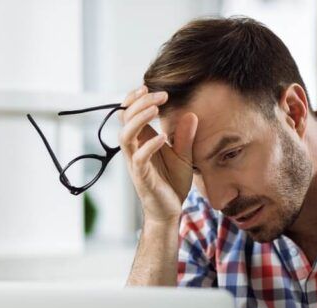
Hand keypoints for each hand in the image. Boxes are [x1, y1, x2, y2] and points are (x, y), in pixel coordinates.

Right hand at [118, 86, 197, 224]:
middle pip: (125, 118)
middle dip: (140, 103)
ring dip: (139, 119)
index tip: (150, 88)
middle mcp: (135, 149)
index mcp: (141, 141)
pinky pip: (140, 158)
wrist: (170, 210)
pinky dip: (150, 146)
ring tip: (156, 108)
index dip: (135, 98)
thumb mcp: (184, 156)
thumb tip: (191, 114)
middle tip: (161, 94)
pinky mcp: (142, 177)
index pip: (128, 113)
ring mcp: (136, 162)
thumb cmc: (172, 183)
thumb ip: (185, 136)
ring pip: (126, 136)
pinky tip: (164, 137)